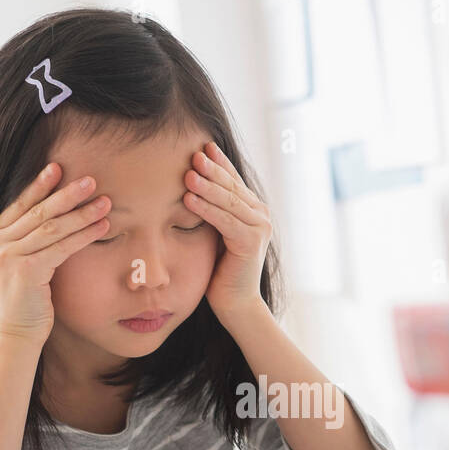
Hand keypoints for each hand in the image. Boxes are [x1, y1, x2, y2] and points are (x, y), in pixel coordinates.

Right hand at [0, 162, 111, 346]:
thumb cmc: (23, 303)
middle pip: (39, 211)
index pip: (20, 204)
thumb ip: (29, 242)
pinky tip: (102, 228)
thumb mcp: (21, 266)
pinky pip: (61, 247)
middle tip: (90, 180)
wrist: (14, 336)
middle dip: (67, 193)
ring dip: (82, 213)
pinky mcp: (26, 270)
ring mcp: (8, 256)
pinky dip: (84, 235)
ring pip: (52, 227)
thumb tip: (56, 218)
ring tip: (104, 202)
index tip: (58, 167)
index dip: (40, 185)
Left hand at [183, 141, 271, 323]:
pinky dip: (206, 209)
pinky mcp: (251, 242)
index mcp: (252, 209)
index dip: (219, 163)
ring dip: (207, 186)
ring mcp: (259, 227)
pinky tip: (189, 199)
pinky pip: (225, 221)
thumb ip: (212, 210)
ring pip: (228, 201)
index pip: (233, 180)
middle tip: (193, 154)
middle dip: (211, 169)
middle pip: (231, 186)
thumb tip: (189, 184)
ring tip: (188, 174)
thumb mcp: (214, 232)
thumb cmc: (220, 270)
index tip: (202, 146)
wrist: (235, 303)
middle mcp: (260, 215)